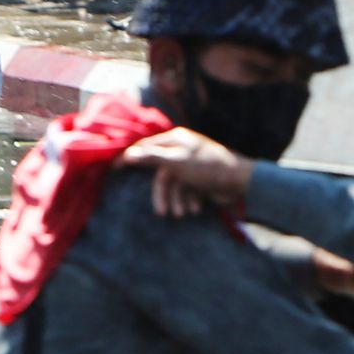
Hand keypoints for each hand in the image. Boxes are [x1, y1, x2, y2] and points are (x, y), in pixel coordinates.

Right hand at [121, 128, 253, 215]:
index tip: (114, 169)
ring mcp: (190, 166)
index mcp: (174, 140)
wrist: (239, 182)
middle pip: (160, 175)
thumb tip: (128, 155)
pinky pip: (185, 192)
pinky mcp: (198, 179)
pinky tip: (196, 209)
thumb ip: (151, 157)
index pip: (145, 147)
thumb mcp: (176, 162)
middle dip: (163, 195)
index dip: (130, 158)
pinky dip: (188, 201)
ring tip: (183, 214)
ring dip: (177, 201)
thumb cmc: (206, 167)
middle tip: (161, 213)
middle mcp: (180, 151)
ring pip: (174, 186)